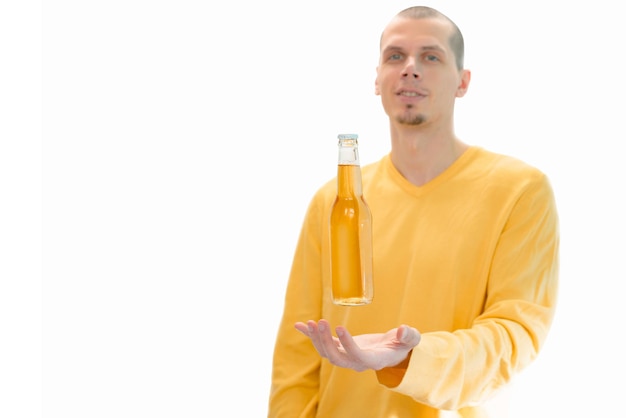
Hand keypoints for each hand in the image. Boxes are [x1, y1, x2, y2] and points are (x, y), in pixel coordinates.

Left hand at [294, 319, 420, 371]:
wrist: (392, 350)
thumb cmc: (402, 344)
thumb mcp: (410, 339)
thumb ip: (409, 336)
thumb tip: (403, 331)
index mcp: (374, 360)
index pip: (357, 356)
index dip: (347, 344)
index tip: (339, 327)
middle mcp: (356, 361)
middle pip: (336, 358)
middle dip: (326, 342)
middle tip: (320, 322)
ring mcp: (346, 356)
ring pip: (327, 352)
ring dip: (316, 338)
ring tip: (309, 323)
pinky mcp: (340, 347)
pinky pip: (323, 343)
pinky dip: (310, 335)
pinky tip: (299, 325)